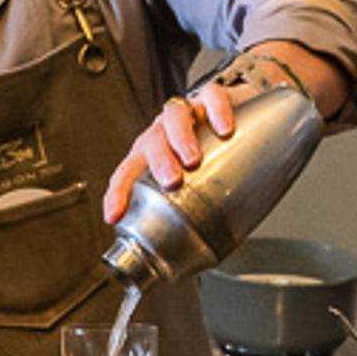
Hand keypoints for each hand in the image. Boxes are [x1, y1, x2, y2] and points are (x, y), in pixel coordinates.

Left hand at [103, 71, 244, 224]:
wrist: (241, 113)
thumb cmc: (213, 152)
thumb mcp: (200, 183)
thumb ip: (197, 213)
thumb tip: (204, 258)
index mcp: (153, 156)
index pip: (128, 173)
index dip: (118, 193)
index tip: (114, 215)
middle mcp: (165, 132)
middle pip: (151, 142)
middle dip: (159, 163)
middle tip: (173, 182)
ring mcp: (188, 112)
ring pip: (174, 115)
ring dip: (180, 137)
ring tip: (193, 159)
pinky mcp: (214, 97)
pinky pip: (211, 97)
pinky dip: (216, 110)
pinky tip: (225, 128)